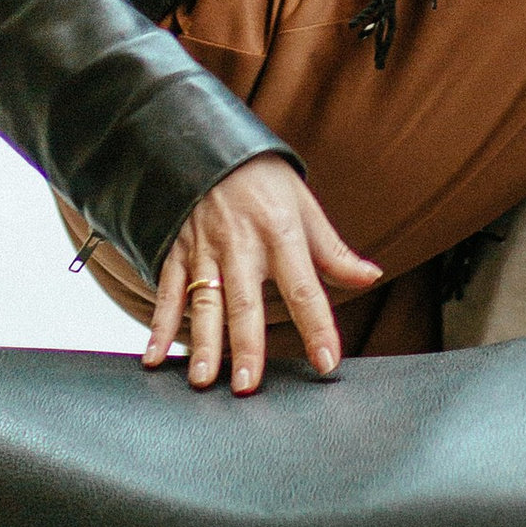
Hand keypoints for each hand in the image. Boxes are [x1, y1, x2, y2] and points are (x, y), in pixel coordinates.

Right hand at [145, 158, 378, 394]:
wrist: (208, 141)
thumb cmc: (263, 179)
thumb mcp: (304, 204)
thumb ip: (333, 250)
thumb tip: (371, 276)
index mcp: (280, 233)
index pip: (303, 288)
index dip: (317, 327)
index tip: (326, 362)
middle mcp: (241, 245)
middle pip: (245, 302)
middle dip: (246, 345)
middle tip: (247, 385)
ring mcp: (204, 249)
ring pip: (203, 302)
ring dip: (202, 343)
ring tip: (203, 379)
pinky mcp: (176, 250)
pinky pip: (167, 292)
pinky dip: (159, 326)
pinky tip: (154, 358)